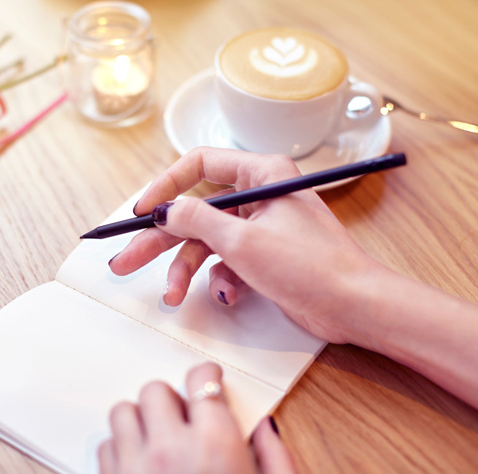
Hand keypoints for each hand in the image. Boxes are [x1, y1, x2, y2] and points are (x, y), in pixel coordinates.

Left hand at [98, 362, 303, 473]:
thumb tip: (263, 427)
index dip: (207, 375)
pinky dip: (121, 450)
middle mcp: (169, 452)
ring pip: (122, 412)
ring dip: (143, 420)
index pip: (201, 381)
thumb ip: (275, 460)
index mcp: (216, 447)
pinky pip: (104, 448)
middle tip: (187, 418)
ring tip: (161, 440)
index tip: (208, 379)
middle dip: (174, 400)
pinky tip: (144, 467)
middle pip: (156, 391)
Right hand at [108, 147, 381, 343]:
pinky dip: (221, 282)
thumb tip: (166, 210)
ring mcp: (260, 228)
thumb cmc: (310, 266)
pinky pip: (226, 263)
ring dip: (187, 270)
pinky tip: (230, 296)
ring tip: (173, 296)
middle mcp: (259, 196)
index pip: (199, 164)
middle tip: (125, 261)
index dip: (165, 187)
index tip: (141, 212)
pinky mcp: (263, 257)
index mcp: (261, 175)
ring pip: (206, 243)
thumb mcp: (243, 240)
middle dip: (160, 241)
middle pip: (194, 212)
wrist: (353, 306)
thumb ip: (197, 220)